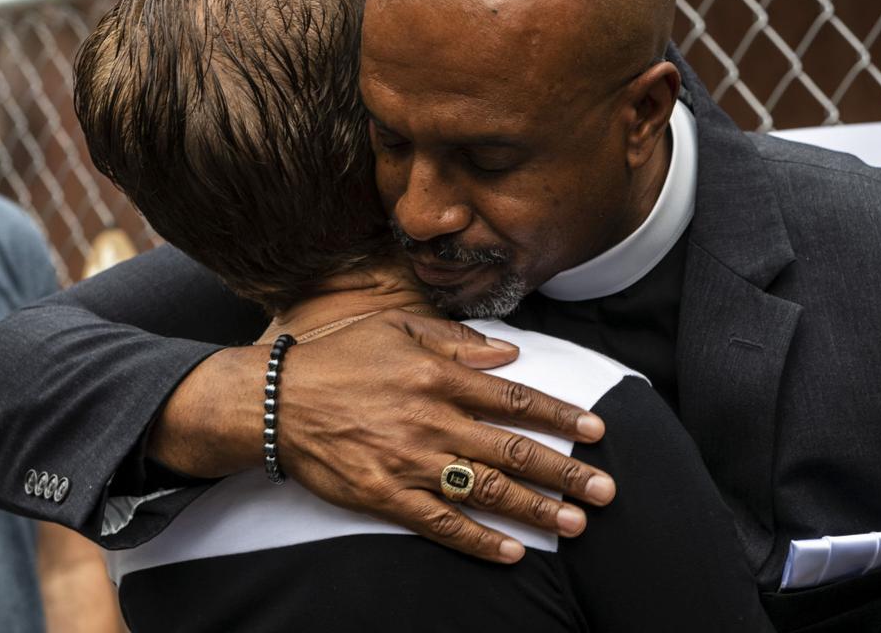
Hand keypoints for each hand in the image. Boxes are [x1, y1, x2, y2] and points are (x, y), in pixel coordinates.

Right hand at [274, 310, 614, 562]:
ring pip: (486, 491)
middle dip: (565, 472)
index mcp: (439, 376)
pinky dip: (479, 540)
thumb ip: (456, 340)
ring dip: (536, 509)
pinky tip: (512, 551)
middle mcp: (433, 420)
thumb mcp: (396, 328)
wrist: (274, 401)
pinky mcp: (387, 496)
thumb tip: (508, 352)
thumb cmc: (337, 358)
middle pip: (512, 451)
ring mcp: (411, 462)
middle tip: (606, 489)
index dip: (560, 416)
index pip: (515, 399)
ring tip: (576, 522)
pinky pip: (443, 524)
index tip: (595, 431)